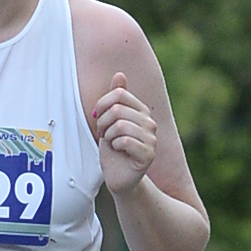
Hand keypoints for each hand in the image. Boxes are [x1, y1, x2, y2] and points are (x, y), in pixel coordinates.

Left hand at [92, 73, 156, 194]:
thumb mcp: (109, 120)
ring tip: (112, 143)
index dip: (102, 105)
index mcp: (141, 111)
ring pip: (120, 126)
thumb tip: (120, 74)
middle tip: (104, 135)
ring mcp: (152, 139)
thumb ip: (115, 98)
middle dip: (103, 123)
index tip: (99, 119)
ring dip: (109, 137)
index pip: (119, 94)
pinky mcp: (148, 154)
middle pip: (117, 110)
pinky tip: (119, 152)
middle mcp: (150, 123)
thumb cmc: (113, 149)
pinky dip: (115, 146)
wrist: (118, 177)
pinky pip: (125, 141)